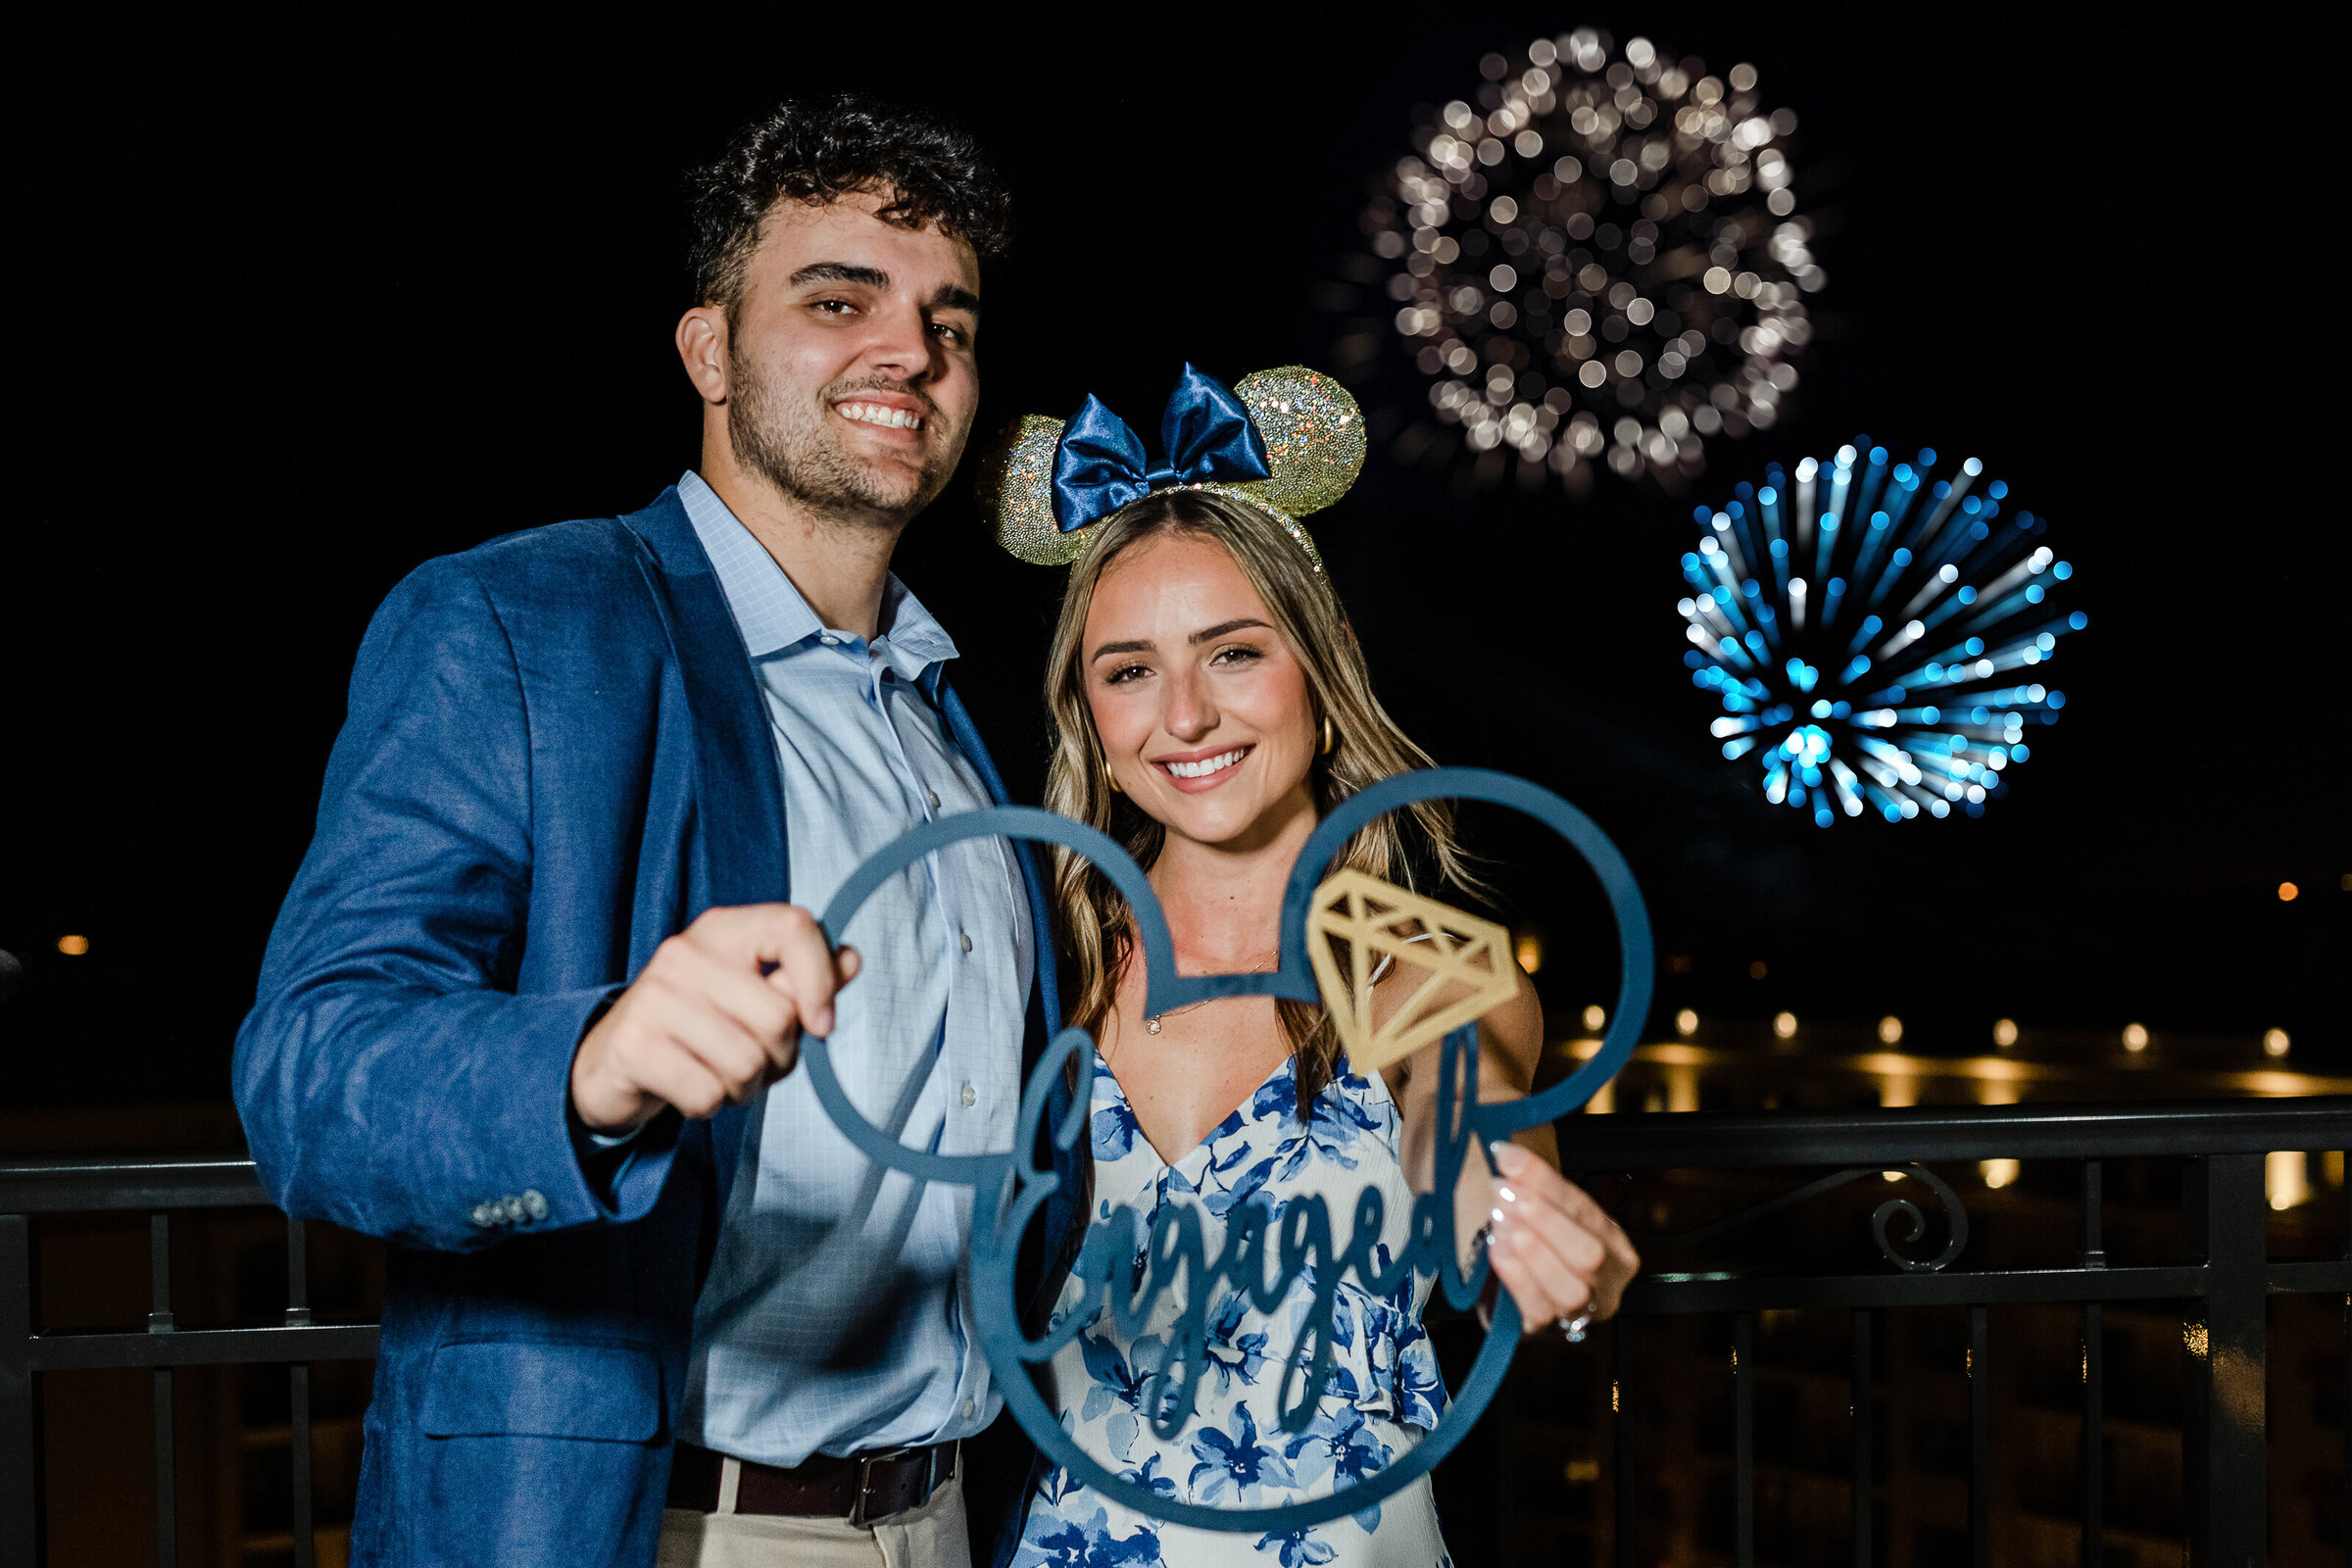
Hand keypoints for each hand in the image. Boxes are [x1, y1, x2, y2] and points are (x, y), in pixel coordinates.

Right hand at [569, 904, 860, 1134]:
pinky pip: (708, 1093)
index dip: (821, 980)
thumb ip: (804, 980)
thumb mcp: (751, 996)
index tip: (822, 1024)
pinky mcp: (633, 1046)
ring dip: (744, 1088)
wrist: (609, 1063)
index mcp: (722, 930)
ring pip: (747, 1063)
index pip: (793, 927)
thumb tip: (850, 959)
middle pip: (779, 1017)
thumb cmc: (692, 1028)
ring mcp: (654, 998)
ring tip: (716, 1074)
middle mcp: (685, 954)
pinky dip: (709, 1105)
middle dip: (778, 1059)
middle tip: (749, 1061)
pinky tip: (688, 1089)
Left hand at [1483, 1141, 1639, 1331]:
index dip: (1545, 1181)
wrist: (1503, 1280)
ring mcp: (1580, 1313)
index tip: (1509, 1157)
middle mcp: (1607, 1282)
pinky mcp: (1546, 1331)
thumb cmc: (1530, 1238)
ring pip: (1570, 1288)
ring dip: (1532, 1249)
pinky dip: (1518, 1277)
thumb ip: (1535, 1185)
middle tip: (1505, 1192)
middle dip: (1545, 1219)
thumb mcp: (1541, 1208)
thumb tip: (1509, 1153)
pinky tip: (1498, 1250)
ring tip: (1500, 1220)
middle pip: (1589, 1253)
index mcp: (1614, 1244)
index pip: (1586, 1209)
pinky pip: (1538, 1311)